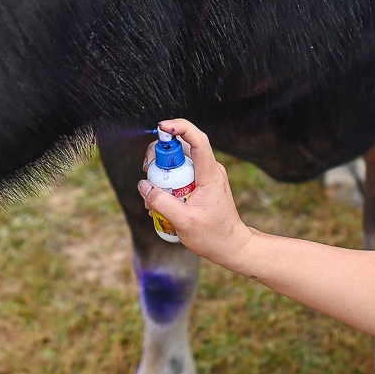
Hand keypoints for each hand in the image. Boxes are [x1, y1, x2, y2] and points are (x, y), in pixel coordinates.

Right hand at [137, 119, 257, 272]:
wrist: (231, 246)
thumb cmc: (212, 235)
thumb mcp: (183, 222)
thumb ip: (161, 202)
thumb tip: (143, 185)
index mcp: (210, 174)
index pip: (198, 140)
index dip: (180, 127)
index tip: (161, 127)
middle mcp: (210, 169)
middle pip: (183, 147)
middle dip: (161, 153)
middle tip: (147, 170)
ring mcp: (207, 175)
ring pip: (180, 160)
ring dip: (163, 170)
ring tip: (152, 192)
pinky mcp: (202, 183)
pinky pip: (182, 173)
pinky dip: (169, 180)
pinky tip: (161, 199)